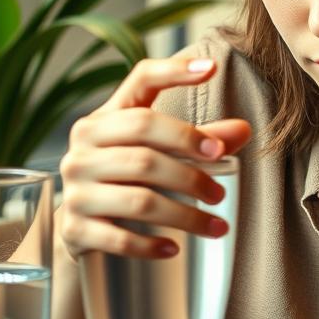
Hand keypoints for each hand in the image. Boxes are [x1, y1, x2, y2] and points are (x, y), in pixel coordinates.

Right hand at [58, 56, 251, 261]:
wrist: (79, 225)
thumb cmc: (127, 178)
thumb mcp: (159, 153)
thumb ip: (201, 141)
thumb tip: (243, 130)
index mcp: (106, 118)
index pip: (139, 82)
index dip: (174, 73)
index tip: (212, 69)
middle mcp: (84, 147)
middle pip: (145, 151)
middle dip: (191, 172)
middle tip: (220, 191)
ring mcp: (76, 188)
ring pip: (139, 199)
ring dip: (185, 215)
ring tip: (216, 225)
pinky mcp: (74, 227)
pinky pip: (119, 238)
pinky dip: (151, 245)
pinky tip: (175, 248)